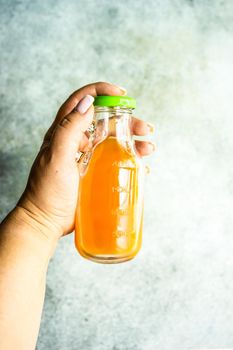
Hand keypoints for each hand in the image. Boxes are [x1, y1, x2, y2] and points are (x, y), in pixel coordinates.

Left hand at [16, 82, 154, 240]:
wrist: (47, 220)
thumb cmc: (47, 190)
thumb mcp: (56, 157)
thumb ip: (69, 129)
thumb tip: (87, 103)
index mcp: (65, 132)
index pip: (83, 101)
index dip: (102, 92)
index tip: (121, 95)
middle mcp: (78, 142)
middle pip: (106, 122)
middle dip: (128, 121)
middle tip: (146, 129)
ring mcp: (89, 158)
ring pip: (115, 141)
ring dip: (134, 141)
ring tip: (149, 148)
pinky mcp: (97, 174)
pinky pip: (117, 162)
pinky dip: (131, 160)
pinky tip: (142, 166)